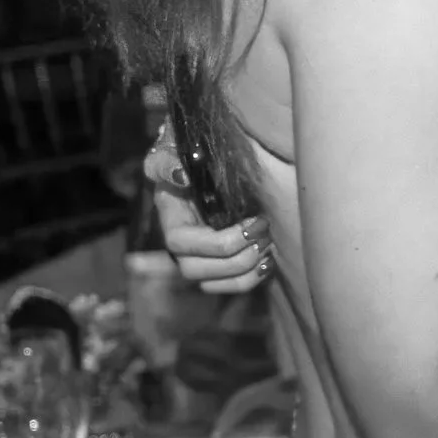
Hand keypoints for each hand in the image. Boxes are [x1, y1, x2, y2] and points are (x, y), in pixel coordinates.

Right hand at [141, 139, 271, 293]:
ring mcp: (198, 258)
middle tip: (266, 232)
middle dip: (237, 258)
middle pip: (194, 270)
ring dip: (245, 270)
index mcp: (170, 218)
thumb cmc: (193, 155)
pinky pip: (229, 287)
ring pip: (212, 284)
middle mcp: (179, 245)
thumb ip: (168, 162)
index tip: (253, 221)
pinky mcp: (218, 266)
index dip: (217, 242)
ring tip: (269, 245)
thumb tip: (181, 176)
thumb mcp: (174, 151)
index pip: (180, 243)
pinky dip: (252, 278)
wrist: (211, 163)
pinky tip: (269, 259)